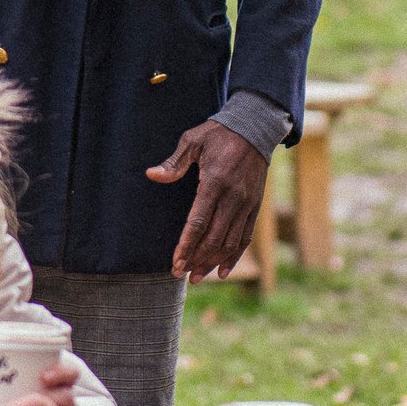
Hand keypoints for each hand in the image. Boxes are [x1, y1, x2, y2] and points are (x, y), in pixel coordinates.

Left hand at [146, 120, 269, 280]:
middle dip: (196, 260)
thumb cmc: (219, 134)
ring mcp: (247, 203)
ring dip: (213, 262)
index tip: (175, 264)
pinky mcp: (255, 206)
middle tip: (181, 275)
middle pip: (214, 238)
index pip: (198, 222)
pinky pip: (245, 237)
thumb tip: (151, 175)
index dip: (186, 246)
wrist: (255, 128)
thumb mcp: (193, 140)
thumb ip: (174, 162)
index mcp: (215, 181)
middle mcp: (233, 196)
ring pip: (230, 242)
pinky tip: (222, 271)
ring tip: (197, 277)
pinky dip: (234, 257)